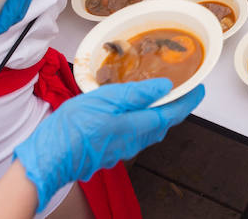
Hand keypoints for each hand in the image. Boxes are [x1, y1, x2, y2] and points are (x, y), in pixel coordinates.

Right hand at [15, 79, 201, 203]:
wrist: (49, 159)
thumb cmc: (73, 128)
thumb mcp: (105, 100)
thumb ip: (136, 94)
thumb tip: (165, 88)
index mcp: (136, 127)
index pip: (172, 114)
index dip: (188, 101)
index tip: (199, 88)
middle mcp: (133, 142)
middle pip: (162, 124)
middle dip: (175, 108)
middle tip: (181, 89)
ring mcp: (121, 150)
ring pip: (149, 131)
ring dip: (158, 114)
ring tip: (158, 97)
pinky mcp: (109, 151)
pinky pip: (134, 135)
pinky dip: (141, 121)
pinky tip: (131, 111)